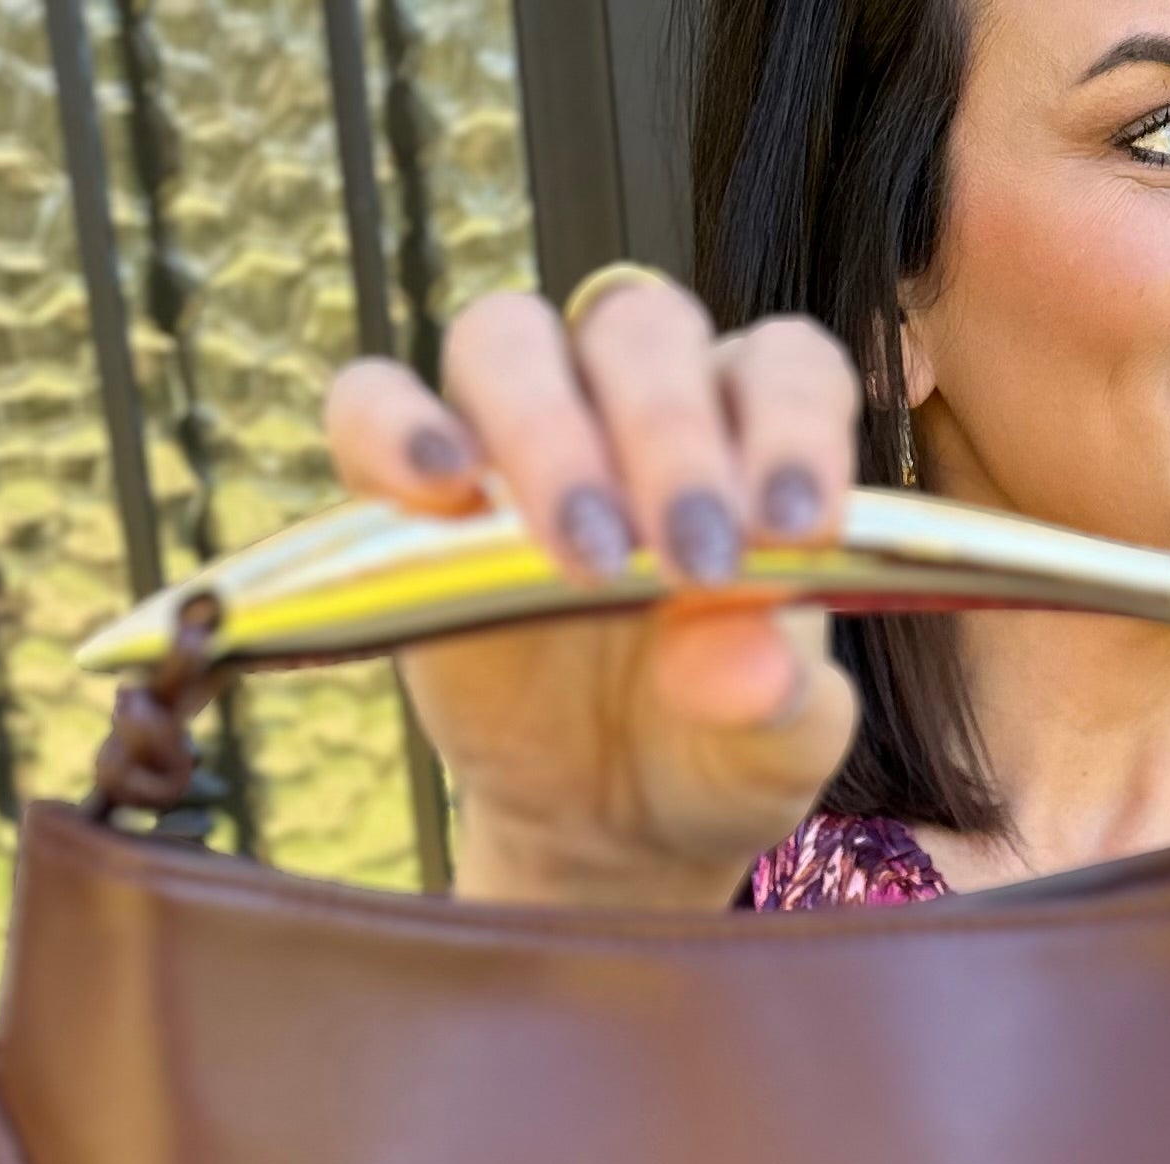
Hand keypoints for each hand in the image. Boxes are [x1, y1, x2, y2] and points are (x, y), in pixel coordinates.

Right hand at [324, 276, 864, 911]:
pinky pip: (370, 401)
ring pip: (507, 339)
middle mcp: (629, 397)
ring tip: (584, 557)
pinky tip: (439, 488)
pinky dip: (395, 427)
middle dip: (671, 437)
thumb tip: (749, 662)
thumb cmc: (712, 749)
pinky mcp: (408, 487)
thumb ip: (778, 707)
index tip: (798, 527)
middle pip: (641, 333)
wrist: (612, 823)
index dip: (794, 424)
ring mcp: (512, 426)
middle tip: (695, 560)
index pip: (783, 365)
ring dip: (547, 432)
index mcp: (750, 430)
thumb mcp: (771, 753)